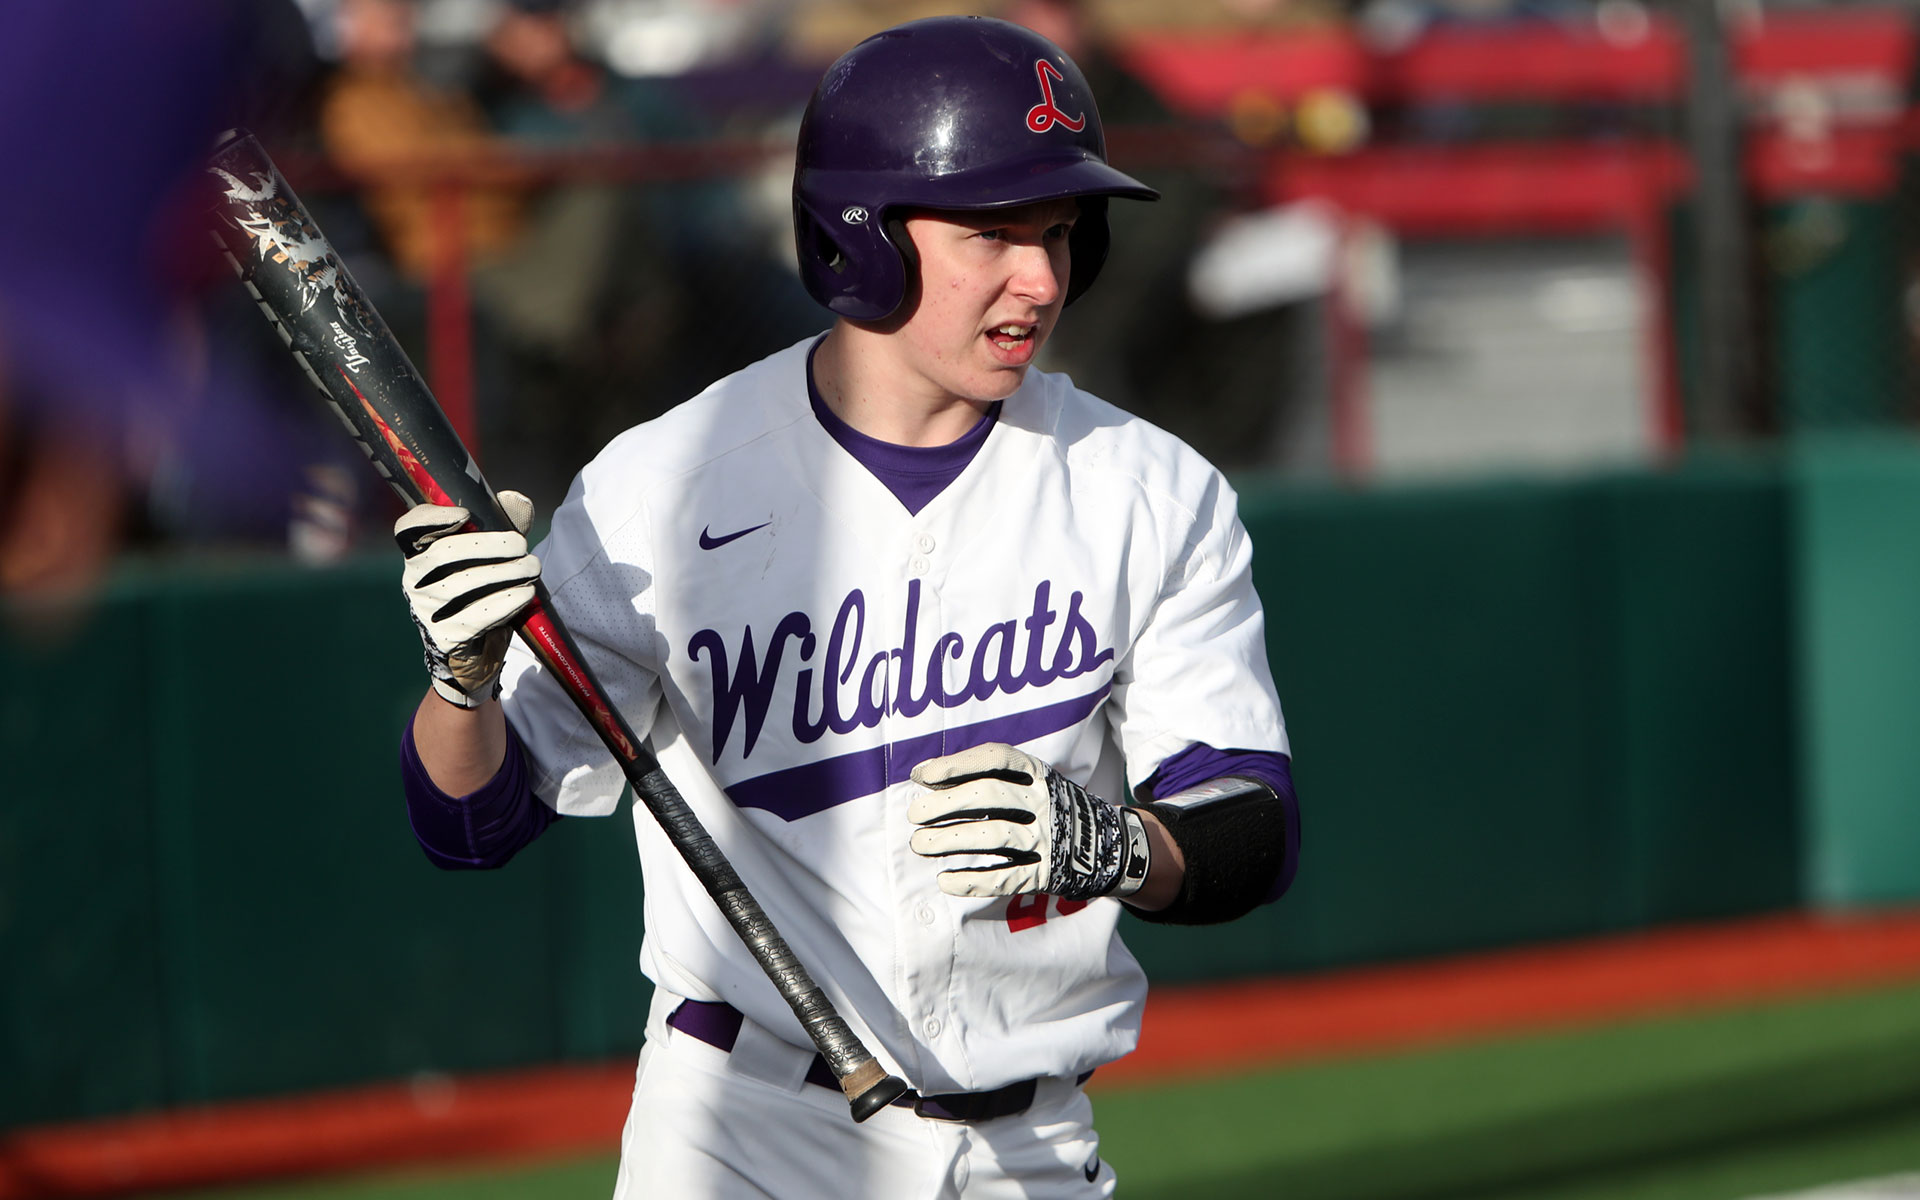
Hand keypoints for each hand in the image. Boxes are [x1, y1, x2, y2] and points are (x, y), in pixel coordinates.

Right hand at [395, 491, 537, 708]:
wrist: (474, 654)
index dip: (431, 518)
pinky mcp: (446, 637)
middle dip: (490, 545)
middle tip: (522, 544)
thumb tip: (517, 501)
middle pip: (445, 554)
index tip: (466, 515)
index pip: (407, 530)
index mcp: (420, 556)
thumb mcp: (491, 559)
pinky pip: (478, 616)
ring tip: (532, 568)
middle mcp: (416, 582)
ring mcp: (428, 611)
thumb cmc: (481, 596)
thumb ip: (503, 527)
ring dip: (506, 573)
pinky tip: (526, 594)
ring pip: (464, 584)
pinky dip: (507, 602)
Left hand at [908, 743, 1150, 901]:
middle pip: (990, 797)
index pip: (995, 759)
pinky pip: (1007, 878)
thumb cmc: (1045, 806)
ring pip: (994, 836)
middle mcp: (1044, 801)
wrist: (1107, 843)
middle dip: (946, 805)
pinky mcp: (1047, 872)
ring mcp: (1048, 837)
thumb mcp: (1025, 782)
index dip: (957, 764)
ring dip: (951, 840)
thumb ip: (979, 779)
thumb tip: (921, 776)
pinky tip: (945, 880)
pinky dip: (973, 880)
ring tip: (920, 845)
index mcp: (1037, 773)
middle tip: (914, 816)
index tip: (922, 777)